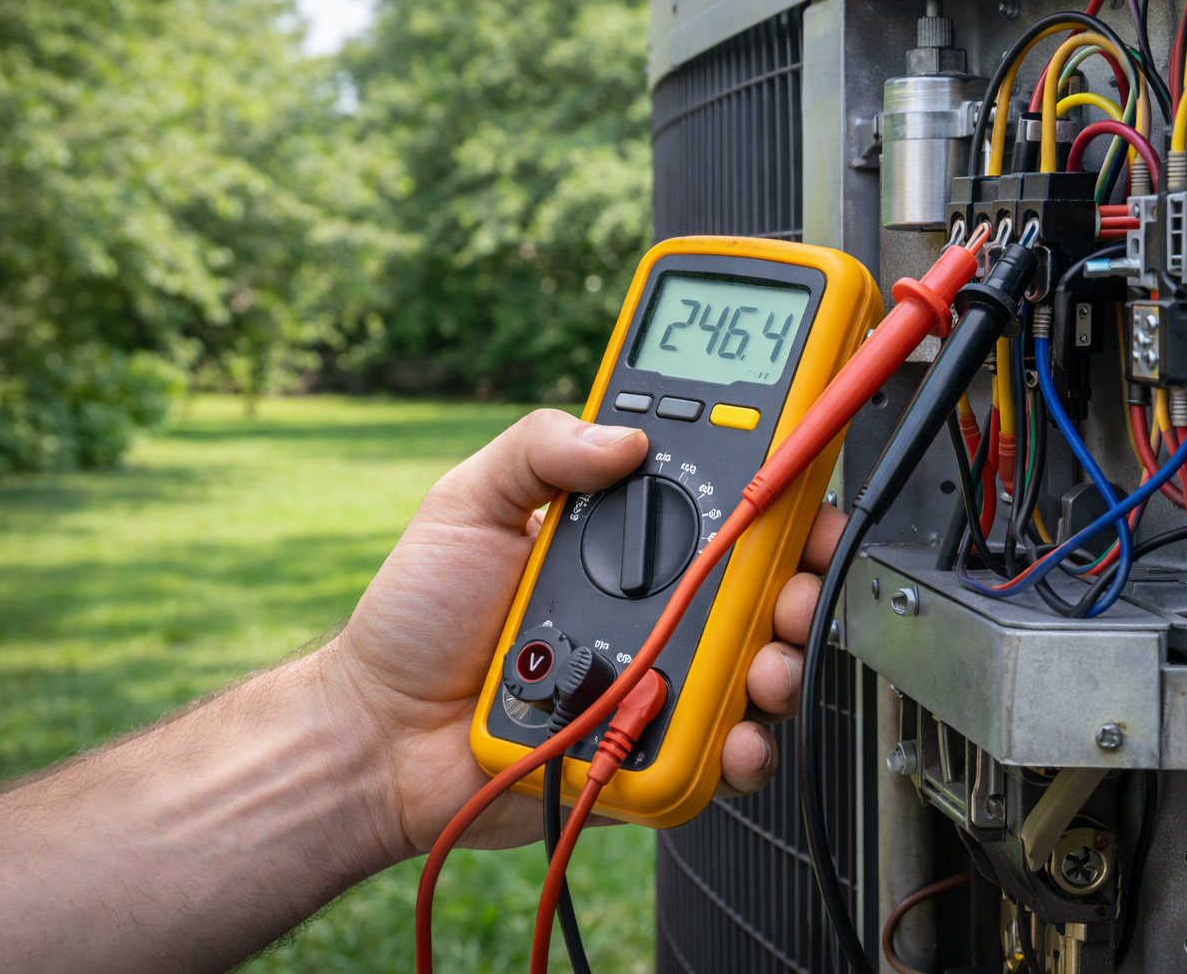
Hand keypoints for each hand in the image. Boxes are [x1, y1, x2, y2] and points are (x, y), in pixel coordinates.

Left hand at [325, 408, 844, 852]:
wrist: (381, 731)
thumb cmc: (418, 616)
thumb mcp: (468, 502)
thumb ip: (538, 447)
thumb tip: (625, 436)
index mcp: (626, 540)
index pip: (722, 504)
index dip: (777, 492)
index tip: (804, 483)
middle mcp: (658, 605)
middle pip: (763, 585)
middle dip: (805, 577)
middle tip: (799, 580)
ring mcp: (661, 676)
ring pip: (759, 666)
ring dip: (785, 659)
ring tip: (768, 662)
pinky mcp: (653, 747)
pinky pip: (722, 750)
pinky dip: (747, 746)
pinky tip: (736, 734)